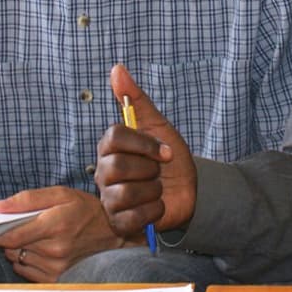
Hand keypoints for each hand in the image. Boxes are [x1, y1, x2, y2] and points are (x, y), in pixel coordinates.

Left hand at [0, 187, 125, 281]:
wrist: (113, 233)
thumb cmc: (86, 210)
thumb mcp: (61, 194)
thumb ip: (28, 199)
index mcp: (55, 225)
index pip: (11, 235)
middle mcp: (54, 249)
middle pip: (12, 247)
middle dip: (10, 235)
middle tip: (21, 225)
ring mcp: (55, 266)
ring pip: (17, 258)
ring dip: (18, 248)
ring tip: (35, 236)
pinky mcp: (56, 277)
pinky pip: (26, 270)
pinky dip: (26, 260)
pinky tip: (39, 249)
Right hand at [96, 64, 197, 236]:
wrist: (189, 189)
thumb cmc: (169, 157)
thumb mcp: (159, 125)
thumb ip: (136, 99)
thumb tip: (117, 68)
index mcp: (110, 148)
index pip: (114, 137)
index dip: (145, 144)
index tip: (166, 151)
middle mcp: (103, 172)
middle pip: (118, 166)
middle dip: (150, 169)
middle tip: (160, 171)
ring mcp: (109, 199)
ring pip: (126, 193)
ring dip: (154, 191)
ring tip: (158, 189)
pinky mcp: (119, 222)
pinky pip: (132, 218)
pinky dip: (154, 211)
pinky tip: (157, 206)